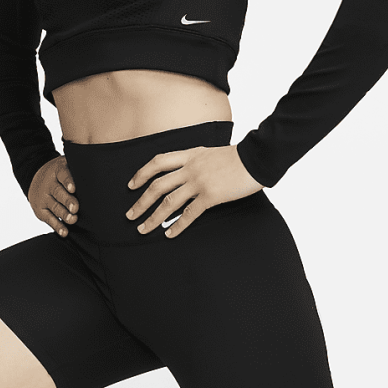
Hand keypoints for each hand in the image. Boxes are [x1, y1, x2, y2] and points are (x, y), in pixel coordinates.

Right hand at [28, 155, 78, 236]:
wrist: (36, 178)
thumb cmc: (60, 174)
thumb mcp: (66, 165)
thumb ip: (79, 167)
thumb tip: (99, 167)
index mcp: (57, 171)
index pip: (63, 174)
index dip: (68, 181)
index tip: (73, 188)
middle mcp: (49, 184)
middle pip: (58, 192)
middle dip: (67, 201)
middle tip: (75, 208)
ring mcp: (44, 198)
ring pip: (54, 206)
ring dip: (63, 214)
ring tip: (72, 219)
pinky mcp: (40, 211)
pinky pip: (49, 219)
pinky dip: (57, 226)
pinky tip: (65, 232)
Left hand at [125, 144, 263, 238]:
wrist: (258, 157)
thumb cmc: (240, 157)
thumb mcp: (212, 153)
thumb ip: (198, 161)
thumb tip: (189, 173)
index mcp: (190, 155)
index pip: (158, 162)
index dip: (141, 174)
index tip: (131, 185)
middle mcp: (190, 168)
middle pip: (157, 186)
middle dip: (140, 202)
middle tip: (130, 215)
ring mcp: (199, 182)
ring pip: (168, 202)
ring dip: (153, 217)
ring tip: (142, 229)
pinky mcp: (211, 196)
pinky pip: (189, 213)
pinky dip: (177, 225)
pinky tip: (169, 234)